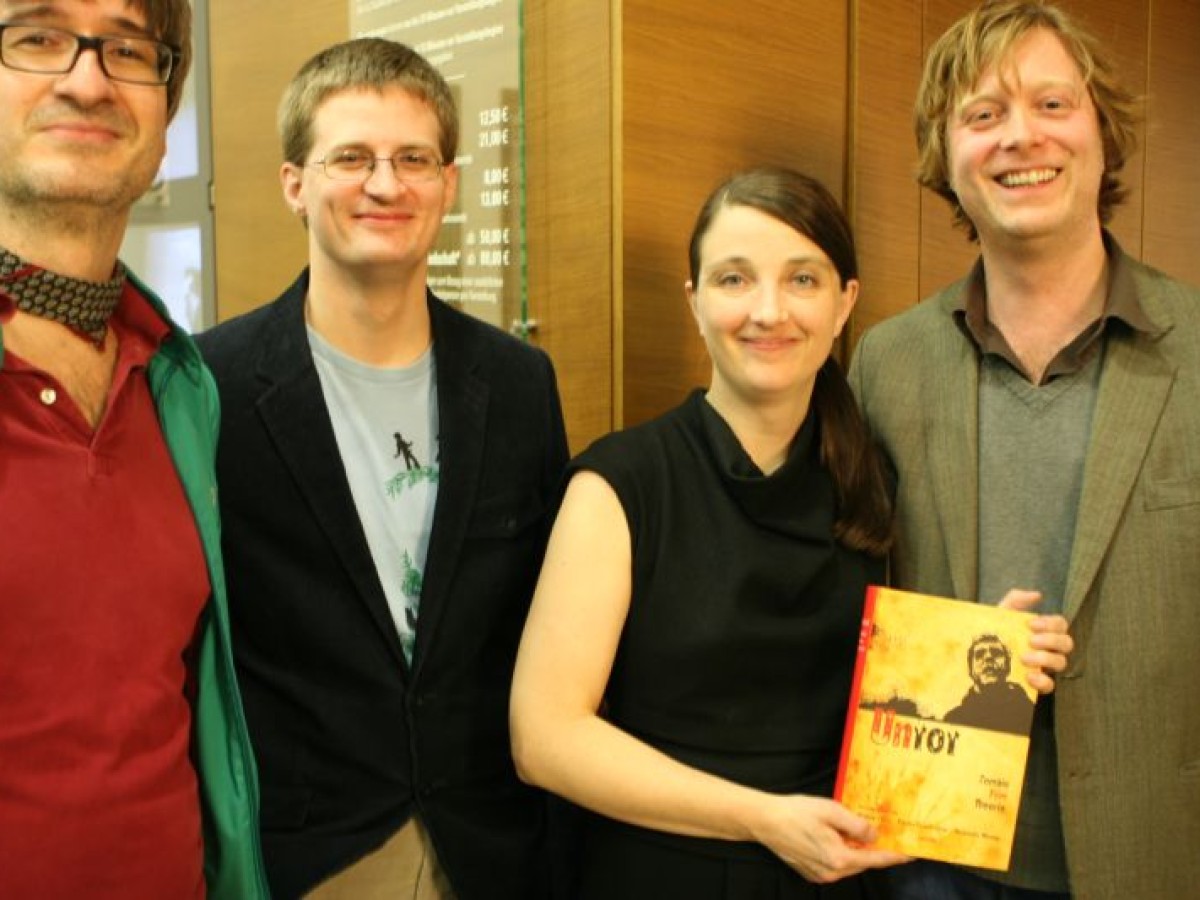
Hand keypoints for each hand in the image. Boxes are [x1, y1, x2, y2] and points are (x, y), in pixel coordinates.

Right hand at [751, 794, 907, 882]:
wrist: (764, 820)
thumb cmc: (796, 812)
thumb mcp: (831, 810)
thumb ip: (857, 825)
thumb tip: (874, 836)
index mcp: (839, 858)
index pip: (876, 859)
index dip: (895, 855)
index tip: (911, 854)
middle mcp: (831, 872)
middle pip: (862, 862)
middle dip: (872, 849)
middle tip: (881, 833)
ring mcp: (820, 875)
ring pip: (848, 864)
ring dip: (854, 849)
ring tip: (850, 829)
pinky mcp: (810, 872)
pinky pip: (835, 865)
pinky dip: (840, 853)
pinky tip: (833, 836)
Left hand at [998, 588, 1073, 694]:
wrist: (976, 658)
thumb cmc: (995, 633)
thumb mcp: (1001, 614)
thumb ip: (1016, 600)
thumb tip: (1038, 595)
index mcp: (1043, 631)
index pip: (1061, 624)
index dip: (1052, 623)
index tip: (1032, 624)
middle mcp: (1049, 649)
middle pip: (1067, 643)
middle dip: (1051, 640)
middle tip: (1031, 641)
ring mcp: (1045, 667)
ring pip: (1061, 663)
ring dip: (1046, 659)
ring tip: (1024, 658)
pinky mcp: (1038, 684)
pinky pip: (1050, 685)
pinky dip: (1042, 681)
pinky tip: (1029, 675)